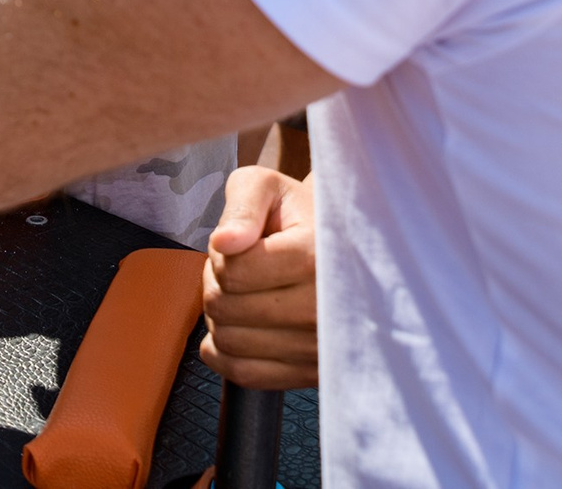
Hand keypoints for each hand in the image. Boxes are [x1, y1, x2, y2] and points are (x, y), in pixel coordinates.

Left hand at [201, 167, 316, 389]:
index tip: (241, 241)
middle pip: (224, 307)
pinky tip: (240, 325)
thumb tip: (224, 242)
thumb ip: (241, 206)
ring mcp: (321, 347)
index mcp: (316, 257)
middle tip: (242, 265)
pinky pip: (243, 373)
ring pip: (228, 340)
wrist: (343, 249)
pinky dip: (225, 350)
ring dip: (222, 314)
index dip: (221, 252)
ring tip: (247, 291)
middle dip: (217, 282)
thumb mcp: (267, 187)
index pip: (232, 272)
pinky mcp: (312, 373)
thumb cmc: (298, 213)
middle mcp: (325, 309)